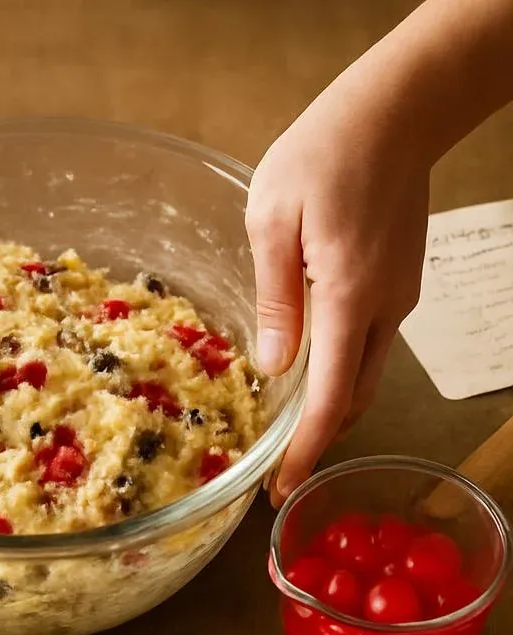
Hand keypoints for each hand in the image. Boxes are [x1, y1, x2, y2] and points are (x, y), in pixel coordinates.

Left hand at [246, 80, 430, 504]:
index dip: (304, 452)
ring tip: (287, 427)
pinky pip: (368, 342)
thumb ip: (274, 296)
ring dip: (329, 407)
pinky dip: (340, 369)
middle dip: (317, 441)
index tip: (281, 490)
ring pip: (363, 374)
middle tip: (276, 469)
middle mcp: (382, 309)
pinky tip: (308, 365)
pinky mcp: (397, 282)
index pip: (328, 400)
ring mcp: (397, 296)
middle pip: (352, 399)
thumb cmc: (326, 151)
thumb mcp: (273, 219)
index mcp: (347, 299)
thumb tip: (273, 365)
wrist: (398, 108)